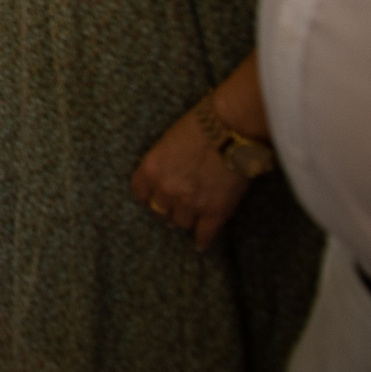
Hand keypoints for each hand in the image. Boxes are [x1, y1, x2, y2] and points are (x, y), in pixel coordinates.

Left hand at [131, 102, 249, 249]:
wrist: (230, 128)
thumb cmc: (199, 126)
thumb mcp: (167, 143)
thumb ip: (162, 164)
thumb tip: (165, 176)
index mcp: (150, 169)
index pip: (140, 194)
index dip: (147, 197)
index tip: (152, 199)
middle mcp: (166, 189)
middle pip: (159, 211)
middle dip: (165, 209)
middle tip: (173, 209)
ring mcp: (191, 202)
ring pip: (180, 223)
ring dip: (184, 220)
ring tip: (189, 219)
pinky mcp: (215, 211)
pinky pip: (205, 234)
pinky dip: (203, 240)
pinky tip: (201, 245)